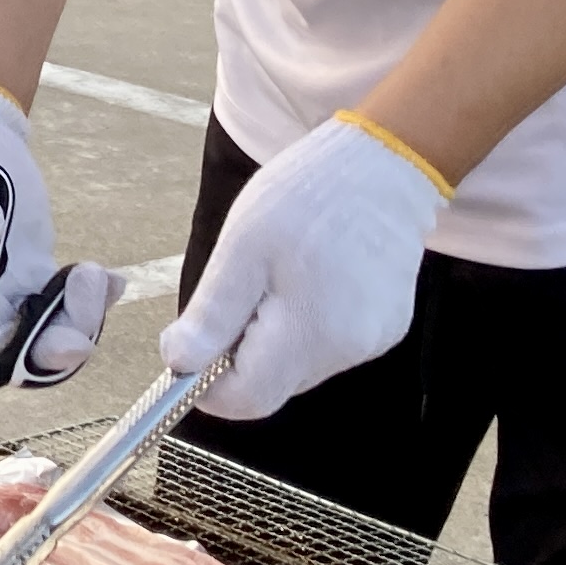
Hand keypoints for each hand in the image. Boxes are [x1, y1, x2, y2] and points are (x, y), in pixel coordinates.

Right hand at [0, 80, 113, 387]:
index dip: (32, 362)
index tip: (66, 339)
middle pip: (31, 355)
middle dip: (70, 340)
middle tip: (90, 284)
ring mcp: (12, 289)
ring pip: (54, 333)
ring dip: (86, 317)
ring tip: (99, 272)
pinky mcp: (34, 270)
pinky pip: (67, 303)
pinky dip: (96, 299)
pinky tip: (113, 277)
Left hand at [163, 113, 449, 420]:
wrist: (383, 165)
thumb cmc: (306, 196)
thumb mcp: (241, 250)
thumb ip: (212, 316)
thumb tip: (178, 364)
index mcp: (311, 334)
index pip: (246, 399)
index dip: (207, 382)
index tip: (192, 342)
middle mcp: (350, 351)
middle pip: (272, 384)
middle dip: (240, 351)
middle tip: (241, 286)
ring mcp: (373, 342)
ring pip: (298, 366)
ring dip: (273, 335)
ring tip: (280, 274)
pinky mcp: (387, 328)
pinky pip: (328, 345)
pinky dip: (306, 324)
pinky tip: (311, 277)